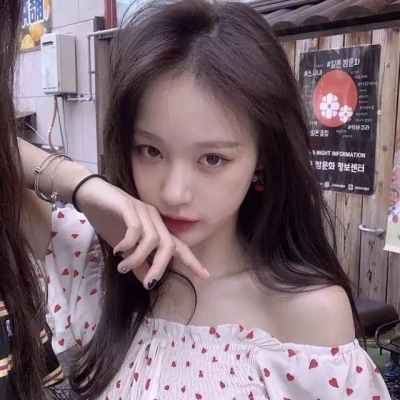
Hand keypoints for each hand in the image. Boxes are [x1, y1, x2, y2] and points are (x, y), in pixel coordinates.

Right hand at [75, 177, 208, 288]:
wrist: (89, 196)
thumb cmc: (109, 220)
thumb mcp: (124, 249)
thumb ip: (138, 264)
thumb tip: (148, 282)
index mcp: (156, 228)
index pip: (177, 246)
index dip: (191, 260)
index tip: (205, 275)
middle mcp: (153, 218)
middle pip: (168, 245)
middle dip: (160, 267)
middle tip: (148, 284)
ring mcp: (142, 210)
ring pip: (152, 239)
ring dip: (138, 258)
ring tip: (123, 266)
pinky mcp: (128, 206)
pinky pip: (135, 228)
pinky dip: (128, 243)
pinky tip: (118, 250)